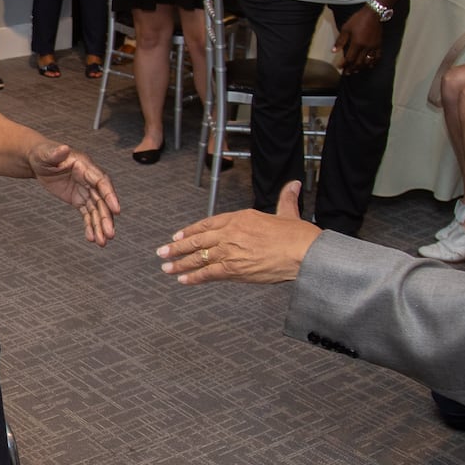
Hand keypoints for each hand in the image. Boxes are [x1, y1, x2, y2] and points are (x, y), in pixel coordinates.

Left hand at [27, 143, 119, 246]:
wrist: (38, 161)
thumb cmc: (42, 154)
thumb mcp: (45, 154)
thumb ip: (55, 153)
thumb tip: (64, 148)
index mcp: (84, 166)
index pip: (101, 182)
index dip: (110, 195)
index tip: (116, 210)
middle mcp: (89, 179)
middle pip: (102, 200)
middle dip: (106, 217)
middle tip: (110, 234)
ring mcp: (85, 190)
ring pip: (96, 209)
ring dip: (100, 225)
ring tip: (102, 242)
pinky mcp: (78, 199)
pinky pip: (87, 214)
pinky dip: (90, 225)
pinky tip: (92, 238)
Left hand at [158, 180, 317, 283]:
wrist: (303, 252)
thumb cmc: (298, 234)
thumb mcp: (287, 212)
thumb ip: (285, 198)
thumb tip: (292, 185)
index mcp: (239, 218)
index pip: (207, 224)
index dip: (190, 231)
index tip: (178, 235)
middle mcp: (230, 233)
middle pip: (197, 240)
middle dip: (177, 247)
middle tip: (162, 251)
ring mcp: (229, 251)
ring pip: (198, 257)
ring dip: (180, 263)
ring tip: (166, 266)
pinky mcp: (233, 269)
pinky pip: (208, 273)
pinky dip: (194, 277)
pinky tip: (183, 280)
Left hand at [333, 7, 383, 74]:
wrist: (373, 14)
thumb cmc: (358, 20)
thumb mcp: (346, 28)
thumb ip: (340, 41)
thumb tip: (333, 51)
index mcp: (357, 44)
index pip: (349, 58)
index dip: (344, 64)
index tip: (340, 67)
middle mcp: (366, 48)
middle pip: (358, 63)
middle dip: (352, 69)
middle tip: (347, 73)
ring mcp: (373, 47)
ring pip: (367, 62)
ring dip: (361, 68)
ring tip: (355, 70)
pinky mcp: (379, 45)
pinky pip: (377, 57)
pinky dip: (373, 63)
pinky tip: (369, 66)